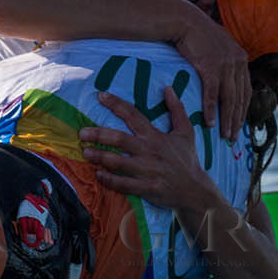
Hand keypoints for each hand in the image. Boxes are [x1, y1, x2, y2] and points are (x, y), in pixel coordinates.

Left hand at [79, 87, 211, 211]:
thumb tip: (168, 88)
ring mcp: (147, 171)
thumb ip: (177, 109)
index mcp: (156, 136)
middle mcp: (149, 151)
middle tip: (82, 133)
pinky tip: (99, 175)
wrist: (195, 190)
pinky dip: (110, 180)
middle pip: (119, 139)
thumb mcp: (186, 132)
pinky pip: (124, 184)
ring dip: (100, 157)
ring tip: (86, 152)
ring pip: (118, 162)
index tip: (101, 95)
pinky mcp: (146, 188)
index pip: (134, 115)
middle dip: (99, 134)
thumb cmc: (187, 159)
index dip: (116, 104)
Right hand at [170, 8, 248, 141]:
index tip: (239, 124)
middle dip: (237, 120)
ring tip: (224, 135)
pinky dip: (211, 109)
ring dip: (227, 120)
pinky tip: (209, 122)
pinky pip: (212, 93)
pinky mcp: (210, 67)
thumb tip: (222, 75)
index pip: (246, 90)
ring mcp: (225, 65)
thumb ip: (224, 61)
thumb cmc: (196, 34)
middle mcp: (237, 63)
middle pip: (240, 98)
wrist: (184, 21)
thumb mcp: (217, 47)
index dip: (243, 110)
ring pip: (229, 99)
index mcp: (241, 59)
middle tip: (233, 138)